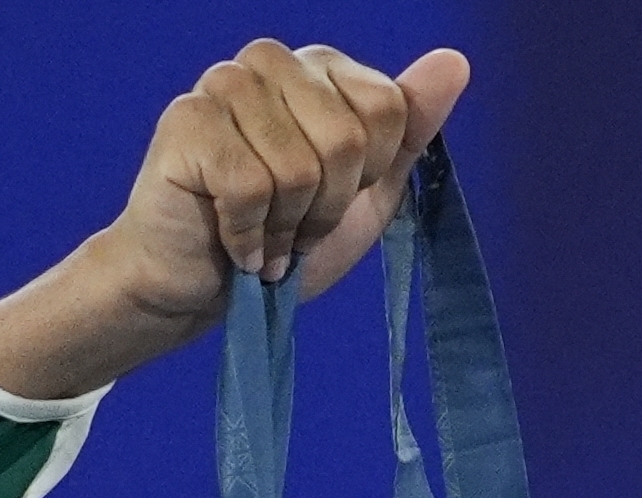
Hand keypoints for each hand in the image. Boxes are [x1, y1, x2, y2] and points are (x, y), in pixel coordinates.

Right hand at [107, 41, 470, 319]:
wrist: (198, 291)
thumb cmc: (278, 239)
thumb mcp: (364, 196)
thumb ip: (409, 132)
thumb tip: (454, 62)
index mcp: (321, 67)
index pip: (387, 109)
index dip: (365, 179)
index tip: (330, 204)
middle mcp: (272, 61)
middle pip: (346, 140)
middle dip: (324, 209)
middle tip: (291, 230)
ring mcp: (225, 83)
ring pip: (297, 168)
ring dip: (283, 228)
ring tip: (261, 238)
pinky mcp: (187, 120)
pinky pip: (249, 187)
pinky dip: (246, 236)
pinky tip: (232, 242)